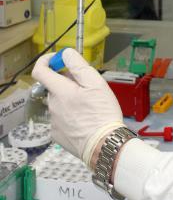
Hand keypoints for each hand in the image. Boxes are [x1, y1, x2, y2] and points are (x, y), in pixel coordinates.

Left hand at [32, 48, 124, 166]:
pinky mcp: (57, 134)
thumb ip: (78, 66)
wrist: (104, 145)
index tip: (58, 60)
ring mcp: (53, 121)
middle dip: (68, 84)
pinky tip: (84, 121)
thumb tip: (66, 54)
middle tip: (87, 89)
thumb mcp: (96, 83)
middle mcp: (52, 106)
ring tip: (89, 108)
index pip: (40, 71)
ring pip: (59, 103)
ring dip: (70, 101)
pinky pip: (61, 119)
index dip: (46, 60)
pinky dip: (70, 116)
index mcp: (60, 91)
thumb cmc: (102, 113)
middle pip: (54, 88)